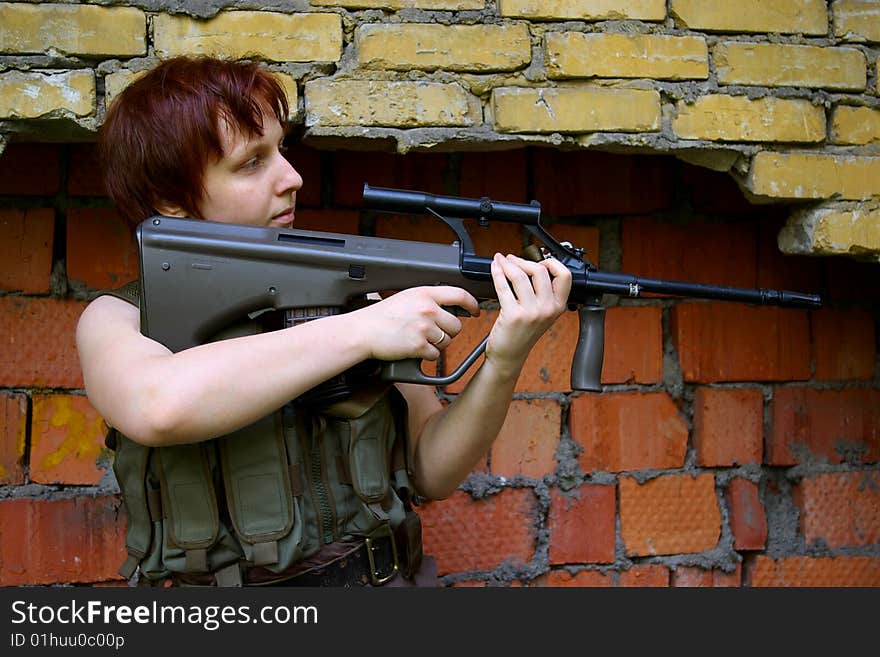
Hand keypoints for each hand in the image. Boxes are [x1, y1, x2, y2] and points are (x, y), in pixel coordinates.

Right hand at [352, 286, 479, 361]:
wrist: (362, 331)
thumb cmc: (381, 316)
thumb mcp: (407, 297)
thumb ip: (429, 300)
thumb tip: (449, 307)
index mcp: (425, 294)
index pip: (460, 294)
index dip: (472, 304)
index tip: (476, 311)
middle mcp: (427, 309)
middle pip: (456, 325)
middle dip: (448, 332)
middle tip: (433, 333)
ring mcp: (424, 327)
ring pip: (447, 341)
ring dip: (437, 344)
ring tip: (420, 339)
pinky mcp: (418, 345)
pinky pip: (435, 355)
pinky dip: (427, 355)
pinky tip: (414, 348)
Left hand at [485, 253, 571, 372]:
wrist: (509, 356)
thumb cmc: (521, 334)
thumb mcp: (542, 314)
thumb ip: (543, 293)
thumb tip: (530, 265)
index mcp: (559, 306)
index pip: (565, 275)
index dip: (551, 262)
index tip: (538, 260)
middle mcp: (548, 309)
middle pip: (540, 270)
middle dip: (522, 260)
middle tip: (511, 259)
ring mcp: (532, 312)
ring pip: (520, 275)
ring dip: (507, 264)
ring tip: (500, 262)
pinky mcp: (514, 315)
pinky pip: (503, 286)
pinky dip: (496, 273)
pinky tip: (494, 269)